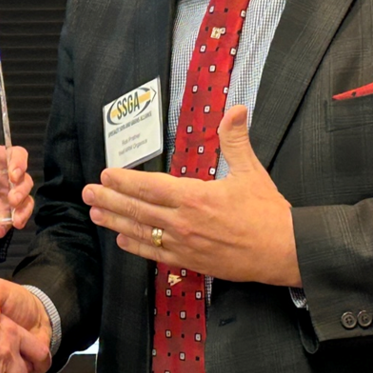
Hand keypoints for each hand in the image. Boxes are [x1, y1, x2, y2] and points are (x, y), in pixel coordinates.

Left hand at [0, 145, 34, 236]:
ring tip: (13, 219)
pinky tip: (1, 229)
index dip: (18, 161)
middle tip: (12, 199)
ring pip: (26, 198)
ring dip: (22, 208)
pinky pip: (21, 215)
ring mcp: (12, 194)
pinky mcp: (11, 211)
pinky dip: (15, 223)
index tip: (14, 173)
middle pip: (24, 178)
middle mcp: (7, 176)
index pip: (15, 154)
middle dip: (21, 189)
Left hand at [82, 104, 300, 286]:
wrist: (285, 252)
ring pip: (141, 232)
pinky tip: (121, 239)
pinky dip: (135, 246)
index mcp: (196, 197)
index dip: (124, 180)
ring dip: (115, 221)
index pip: (150, 187)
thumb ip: (235, 140)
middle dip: (109, 199)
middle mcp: (184, 222)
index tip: (106, 174)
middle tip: (87, 192)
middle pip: (137, 210)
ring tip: (94, 212)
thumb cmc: (268, 214)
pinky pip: (155, 254)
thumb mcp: (251, 171)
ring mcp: (185, 245)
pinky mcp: (190, 262)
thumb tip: (236, 110)